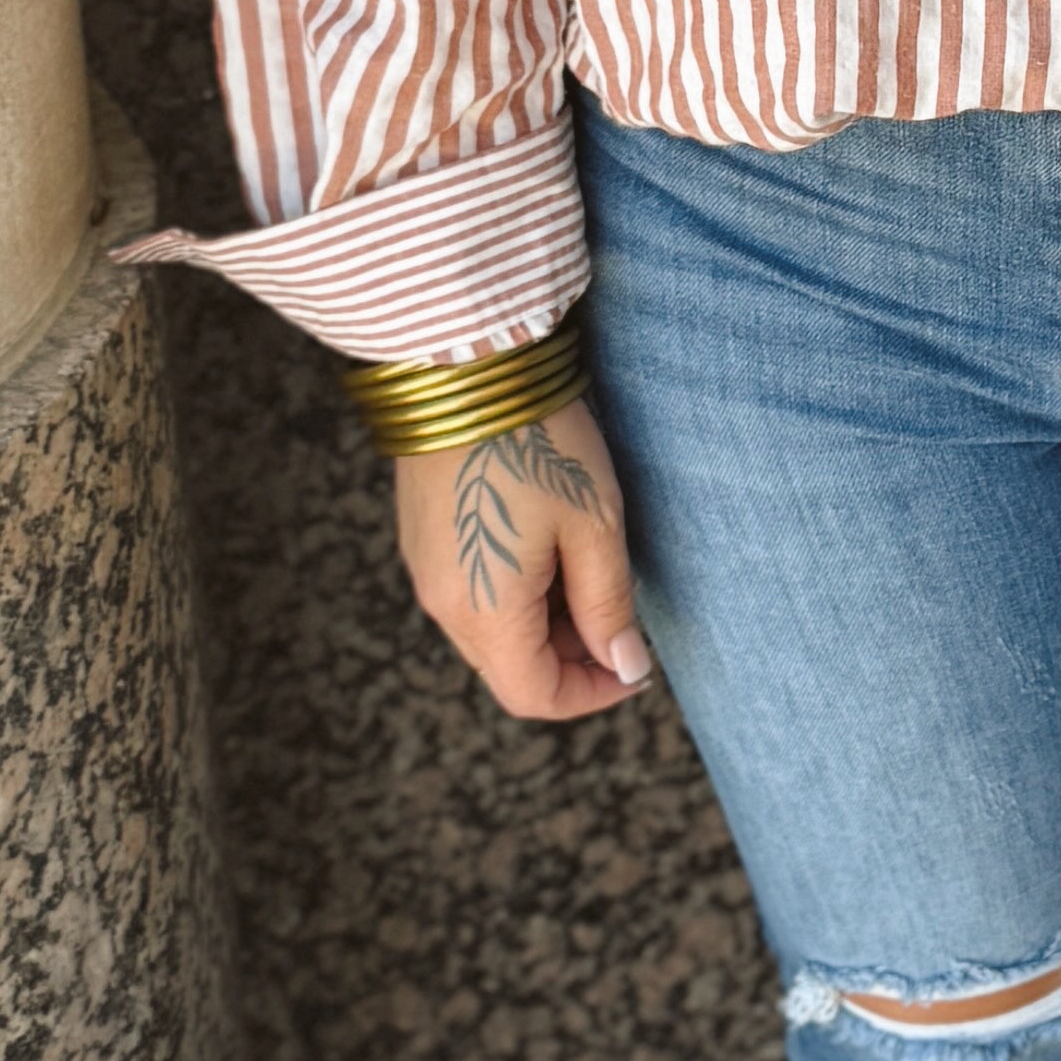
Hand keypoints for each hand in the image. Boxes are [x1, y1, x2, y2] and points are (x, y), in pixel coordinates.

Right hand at [393, 400, 652, 721]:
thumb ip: (608, 606)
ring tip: (590, 564)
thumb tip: (625, 666)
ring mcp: (427, 570)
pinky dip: (518, 591)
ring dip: (546, 622)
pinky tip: (551, 541)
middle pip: (512, 668)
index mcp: (484, 611)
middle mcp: (443, 603)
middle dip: (572, 656)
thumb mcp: (594, 525)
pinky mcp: (424, 538)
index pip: (534, 695)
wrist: (463, 364)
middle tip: (622, 612)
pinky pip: (473, 592)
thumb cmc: (538, 442)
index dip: (592, 694)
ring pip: (493, 631)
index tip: (637, 666)